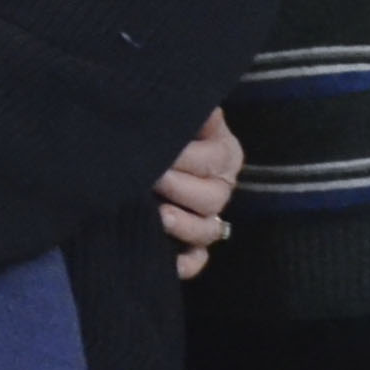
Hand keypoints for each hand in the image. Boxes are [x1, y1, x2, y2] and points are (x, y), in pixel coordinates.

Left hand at [157, 107, 243, 279]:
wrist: (146, 147)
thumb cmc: (165, 128)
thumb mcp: (181, 115)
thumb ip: (193, 112)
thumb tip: (203, 105)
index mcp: (223, 154)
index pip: (213, 159)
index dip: (185, 156)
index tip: (155, 149)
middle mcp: (219, 189)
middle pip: (212, 197)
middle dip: (179, 187)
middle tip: (151, 178)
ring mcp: (209, 219)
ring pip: (208, 231)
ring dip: (185, 226)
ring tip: (160, 216)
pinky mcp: (192, 245)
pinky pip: (197, 260)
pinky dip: (186, 265)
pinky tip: (169, 264)